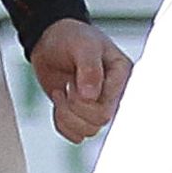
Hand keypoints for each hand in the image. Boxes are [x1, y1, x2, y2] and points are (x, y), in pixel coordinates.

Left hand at [28, 18, 130, 143]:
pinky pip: (75, 135)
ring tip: (62, 92)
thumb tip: (92, 96)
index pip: (109, 105)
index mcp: (122, 75)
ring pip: (88, 131)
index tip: (74, 79)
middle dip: (75, 106)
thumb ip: (90, 68)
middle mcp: (114, 93)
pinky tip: (60, 104)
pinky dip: (62, 123)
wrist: (49, 41)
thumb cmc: (71, 37)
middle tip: (66, 86)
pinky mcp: (82, 114)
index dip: (85, 99)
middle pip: (100, 120)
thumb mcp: (82, 45)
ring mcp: (98, 105)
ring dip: (67, 115)